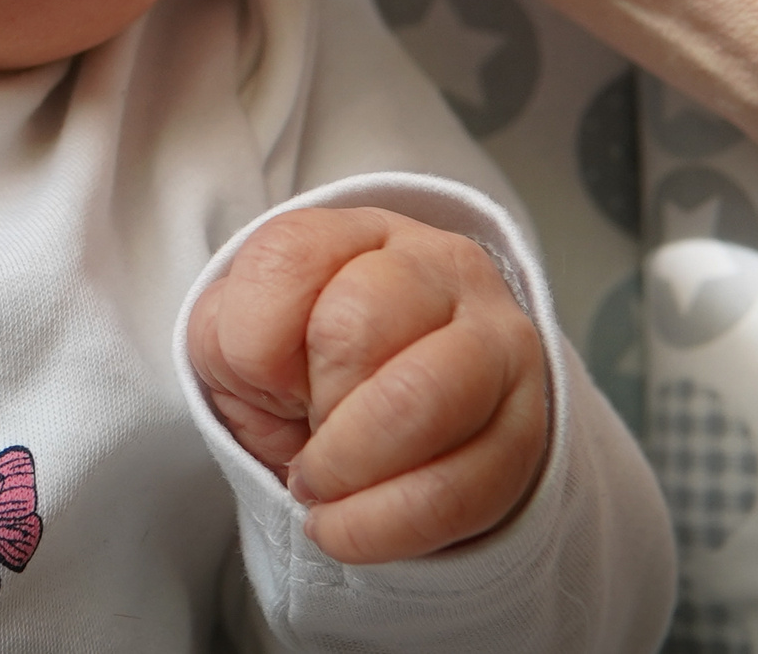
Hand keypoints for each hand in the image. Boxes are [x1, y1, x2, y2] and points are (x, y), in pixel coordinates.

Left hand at [187, 207, 547, 563]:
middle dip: (311, 403)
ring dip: (349, 466)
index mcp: (357, 232)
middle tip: (304, 434)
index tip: (260, 376)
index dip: (251, 339)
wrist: (388, 416)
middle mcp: (441, 268)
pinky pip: (456, 491)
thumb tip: (275, 374)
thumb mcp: (238, 336)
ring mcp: (496, 343)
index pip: (289, 257)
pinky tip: (348, 524)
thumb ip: (232, 336)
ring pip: (420, 402)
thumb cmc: (303, 366)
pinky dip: (382, 525)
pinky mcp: (525, 429)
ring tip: (322, 485)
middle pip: (356, 326)